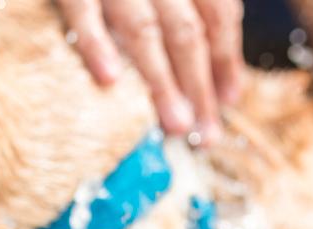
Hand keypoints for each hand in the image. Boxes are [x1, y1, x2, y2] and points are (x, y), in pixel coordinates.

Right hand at [57, 0, 244, 142]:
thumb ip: (182, 7)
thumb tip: (209, 66)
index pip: (217, 12)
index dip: (227, 57)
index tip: (229, 100)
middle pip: (187, 30)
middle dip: (199, 84)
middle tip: (204, 132)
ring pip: (144, 28)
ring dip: (161, 80)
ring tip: (175, 123)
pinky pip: (83, 12)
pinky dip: (96, 44)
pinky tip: (109, 81)